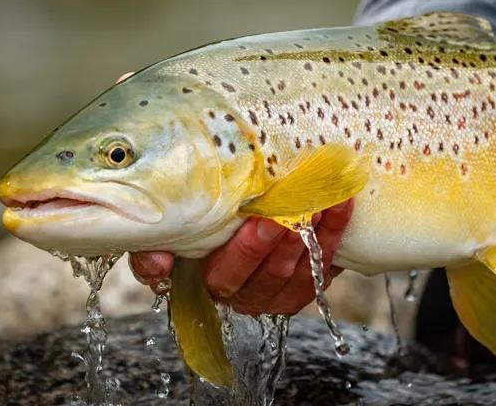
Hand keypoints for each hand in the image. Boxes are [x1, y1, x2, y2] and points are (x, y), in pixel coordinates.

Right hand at [129, 199, 353, 314]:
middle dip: (280, 243)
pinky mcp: (304, 283)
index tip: (260, 220)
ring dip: (313, 238)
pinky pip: (323, 267)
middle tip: (292, 210)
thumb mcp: (169, 226)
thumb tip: (158, 263)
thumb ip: (154, 245)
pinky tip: (341, 204)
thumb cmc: (198, 212)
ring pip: (298, 275)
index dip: (242, 252)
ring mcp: (277, 291)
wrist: (240, 204)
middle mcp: (243, 293)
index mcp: (207, 280)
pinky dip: (334, 234)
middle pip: (265, 278)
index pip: (222, 277)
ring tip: (321, 203)